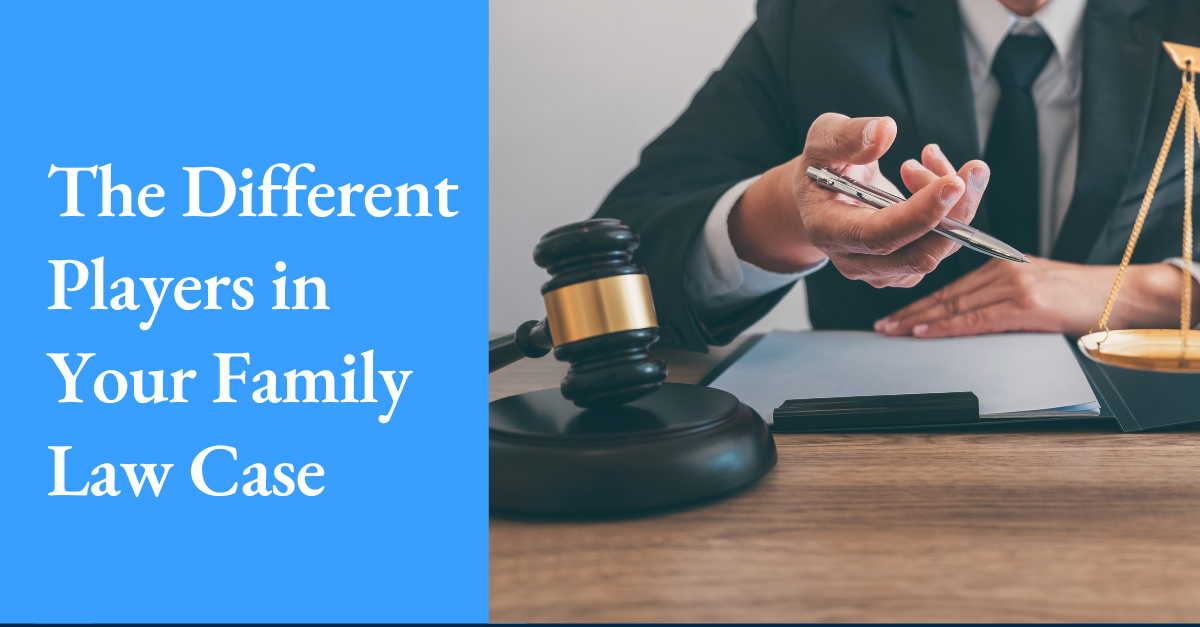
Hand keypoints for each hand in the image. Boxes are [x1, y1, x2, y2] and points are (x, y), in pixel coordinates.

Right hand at [728, 112, 989, 287]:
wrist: (822, 196)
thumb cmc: (821, 166)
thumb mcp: (822, 139)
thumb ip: (847, 136)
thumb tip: (886, 131)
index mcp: (828, 231)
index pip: (879, 235)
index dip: (920, 214)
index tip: (954, 183)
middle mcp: (855, 261)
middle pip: (919, 253)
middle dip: (954, 211)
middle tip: (971, 167)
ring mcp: (883, 271)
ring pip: (938, 248)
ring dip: (953, 200)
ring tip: (930, 157)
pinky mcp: (906, 269)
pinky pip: (943, 244)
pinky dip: (952, 208)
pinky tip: (934, 175)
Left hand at [874, 257, 1199, 337]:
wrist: (1122, 295)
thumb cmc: (1081, 296)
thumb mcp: (1034, 287)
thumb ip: (1000, 296)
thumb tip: (968, 314)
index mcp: (1001, 264)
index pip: (950, 287)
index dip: (919, 301)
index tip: (895, 314)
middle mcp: (1002, 271)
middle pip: (945, 296)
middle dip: (910, 312)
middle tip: (883, 325)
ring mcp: (1013, 286)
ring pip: (955, 306)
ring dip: (920, 321)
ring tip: (894, 332)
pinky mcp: (1026, 305)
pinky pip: (977, 319)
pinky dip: (947, 327)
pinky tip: (926, 331)